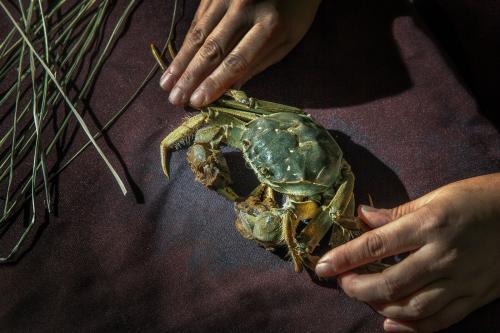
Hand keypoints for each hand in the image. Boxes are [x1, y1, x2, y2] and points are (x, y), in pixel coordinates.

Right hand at [160, 0, 320, 106]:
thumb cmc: (296, 10)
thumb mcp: (288, 39)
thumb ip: (260, 62)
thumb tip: (230, 89)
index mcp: (270, 26)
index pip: (236, 61)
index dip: (215, 83)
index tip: (197, 102)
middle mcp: (245, 8)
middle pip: (212, 49)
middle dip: (190, 77)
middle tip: (175, 99)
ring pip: (198, 34)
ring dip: (181, 62)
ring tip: (166, 83)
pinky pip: (198, 19)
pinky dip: (187, 42)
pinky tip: (177, 61)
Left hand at [315, 173, 499, 332]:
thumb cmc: (476, 199)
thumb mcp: (434, 197)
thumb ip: (395, 213)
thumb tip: (361, 217)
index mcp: (428, 224)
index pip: (375, 245)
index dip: (344, 257)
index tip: (322, 265)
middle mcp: (443, 254)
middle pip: (390, 282)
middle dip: (357, 287)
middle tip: (342, 282)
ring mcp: (461, 279)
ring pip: (412, 307)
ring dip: (380, 306)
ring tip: (364, 297)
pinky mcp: (475, 296)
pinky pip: (440, 320)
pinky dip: (411, 327)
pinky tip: (390, 322)